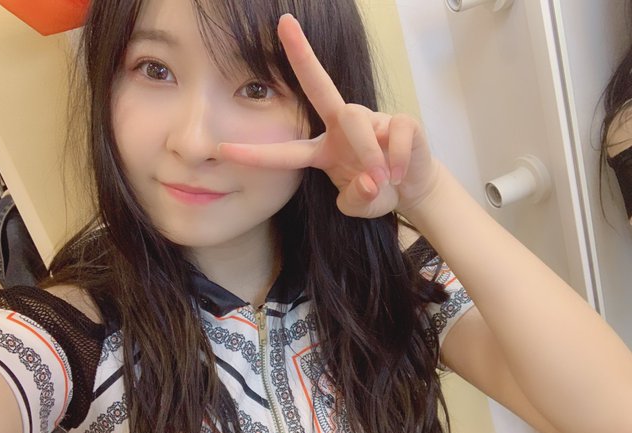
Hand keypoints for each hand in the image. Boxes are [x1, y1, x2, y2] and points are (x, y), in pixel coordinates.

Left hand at [218, 13, 439, 218]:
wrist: (414, 187)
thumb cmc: (378, 191)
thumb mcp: (361, 205)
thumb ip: (357, 200)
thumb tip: (369, 180)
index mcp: (322, 149)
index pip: (285, 151)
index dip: (256, 153)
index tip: (223, 148)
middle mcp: (342, 126)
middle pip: (318, 86)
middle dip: (302, 54)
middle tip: (284, 22)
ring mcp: (372, 119)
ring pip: (357, 120)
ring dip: (369, 155)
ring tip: (382, 180)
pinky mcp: (401, 120)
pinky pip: (394, 134)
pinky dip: (398, 160)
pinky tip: (400, 174)